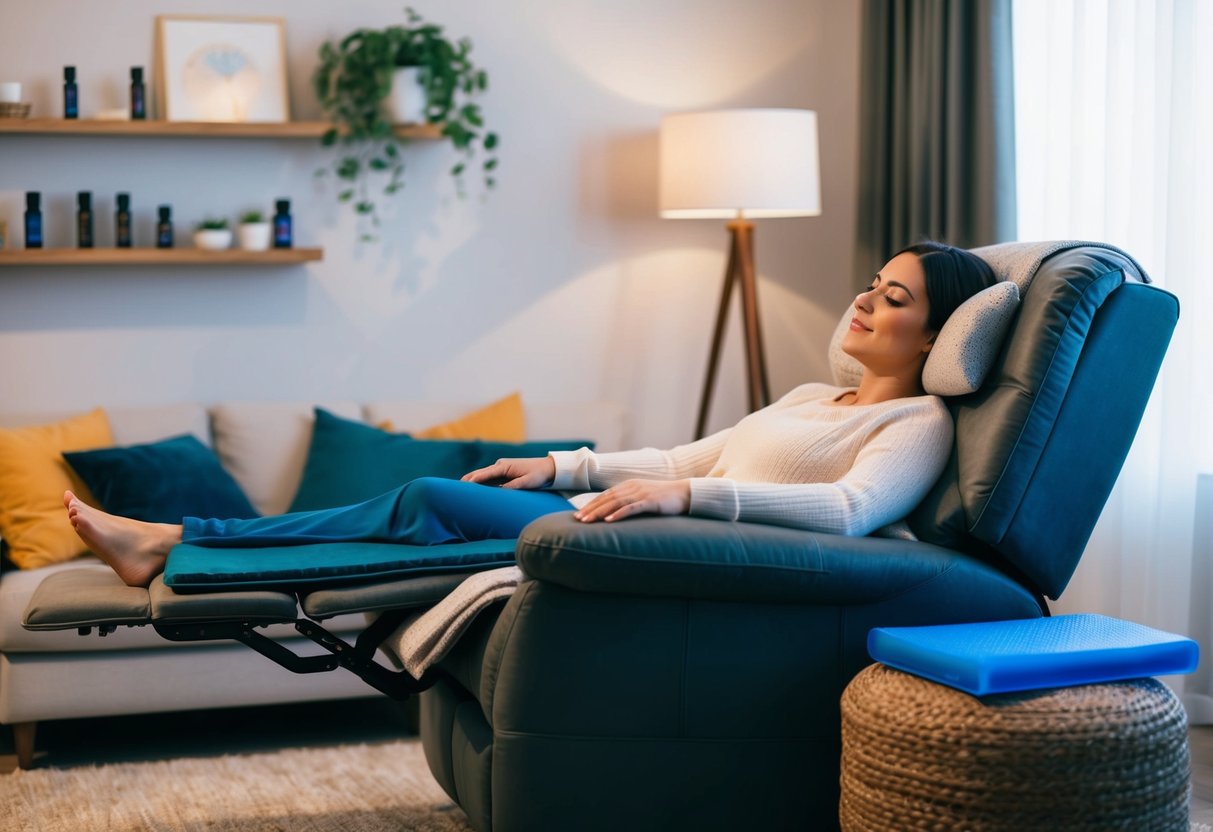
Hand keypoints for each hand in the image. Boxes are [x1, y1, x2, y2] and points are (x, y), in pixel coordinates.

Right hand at [462, 456, 555, 489]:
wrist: (547, 467)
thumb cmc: (538, 474)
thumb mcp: (526, 482)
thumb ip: (512, 487)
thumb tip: (499, 492)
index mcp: (504, 466)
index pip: (485, 474)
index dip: (473, 480)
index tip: (463, 486)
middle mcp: (500, 465)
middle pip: (480, 473)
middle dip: (468, 480)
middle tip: (454, 489)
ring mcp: (501, 468)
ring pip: (482, 475)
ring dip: (472, 481)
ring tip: (459, 489)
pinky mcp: (504, 472)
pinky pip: (489, 477)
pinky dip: (480, 481)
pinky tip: (473, 488)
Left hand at [572, 479, 690, 522]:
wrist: (685, 493)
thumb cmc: (665, 498)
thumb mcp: (644, 497)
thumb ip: (631, 501)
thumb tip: (616, 513)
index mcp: (629, 485)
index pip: (606, 495)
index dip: (591, 504)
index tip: (579, 514)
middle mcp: (633, 487)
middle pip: (607, 498)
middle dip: (591, 509)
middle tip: (577, 519)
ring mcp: (641, 494)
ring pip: (615, 503)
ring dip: (599, 512)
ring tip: (587, 521)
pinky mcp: (650, 502)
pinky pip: (631, 508)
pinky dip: (618, 514)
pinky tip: (609, 520)